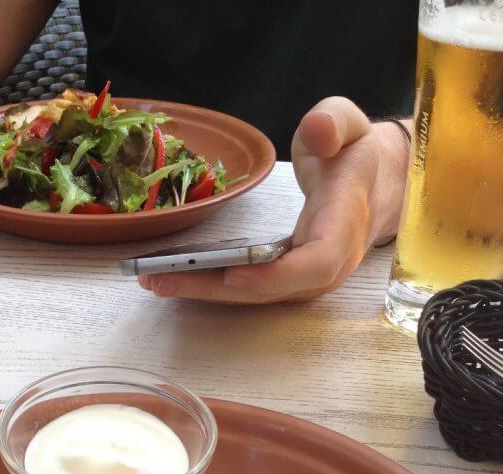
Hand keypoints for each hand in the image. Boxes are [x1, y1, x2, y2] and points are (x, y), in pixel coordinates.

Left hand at [138, 97, 409, 303]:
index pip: (317, 263)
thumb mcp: (349, 124)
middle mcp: (328, 263)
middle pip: (274, 291)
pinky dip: (211, 286)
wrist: (375, 186)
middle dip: (216, 290)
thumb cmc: (354, 154)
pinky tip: (172, 275)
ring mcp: (307, 278)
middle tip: (161, 279)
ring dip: (204, 292)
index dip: (276, 276)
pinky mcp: (288, 281)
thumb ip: (334, 122)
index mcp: (345, 223)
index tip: (234, 277)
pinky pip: (250, 290)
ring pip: (257, 297)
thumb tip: (318, 133)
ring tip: (153, 280)